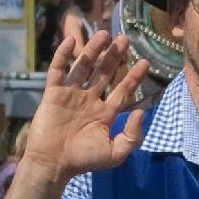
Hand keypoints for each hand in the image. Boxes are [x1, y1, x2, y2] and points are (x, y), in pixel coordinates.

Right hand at [27, 32, 148, 185]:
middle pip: (105, 72)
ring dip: (93, 50)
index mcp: (105, 112)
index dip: (134, 76)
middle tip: (125, 38)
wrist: (52, 165)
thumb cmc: (83, 160)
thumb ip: (132, 134)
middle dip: (114, 56)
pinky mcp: (53, 94)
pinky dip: (63, 56)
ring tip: (104, 34)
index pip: (123, 89)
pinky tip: (71, 41)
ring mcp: (71, 95)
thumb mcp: (116, 152)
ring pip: (84, 67)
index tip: (145, 61)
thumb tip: (142, 111)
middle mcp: (90, 100)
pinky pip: (58, 71)